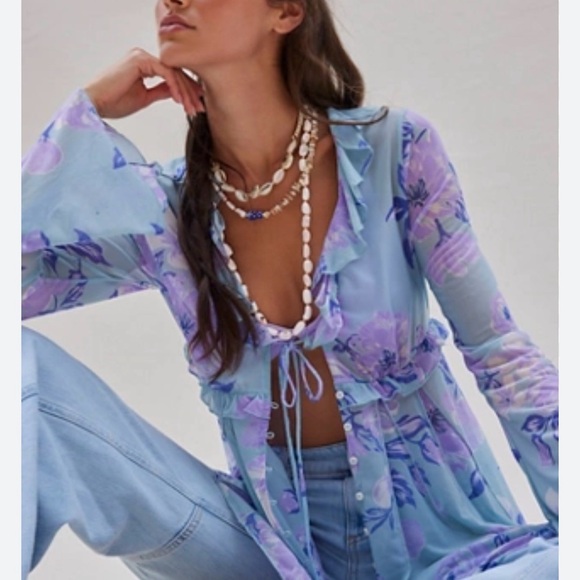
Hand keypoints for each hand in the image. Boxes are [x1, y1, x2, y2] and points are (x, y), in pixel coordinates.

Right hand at [83, 48, 204, 118]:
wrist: (96, 104)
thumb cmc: (114, 102)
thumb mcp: (145, 98)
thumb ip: (161, 91)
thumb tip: (176, 92)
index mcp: (144, 64)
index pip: (172, 75)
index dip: (187, 90)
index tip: (196, 104)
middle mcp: (143, 56)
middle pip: (175, 72)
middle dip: (190, 92)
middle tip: (199, 107)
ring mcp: (141, 55)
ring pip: (173, 73)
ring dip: (185, 92)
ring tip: (192, 108)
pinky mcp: (140, 60)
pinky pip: (165, 73)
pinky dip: (175, 87)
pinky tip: (181, 100)